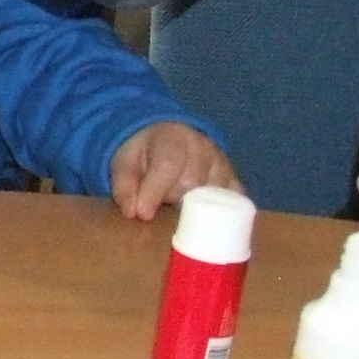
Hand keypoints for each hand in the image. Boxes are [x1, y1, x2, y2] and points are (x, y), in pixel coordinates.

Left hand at [109, 123, 237, 221]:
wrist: (166, 140)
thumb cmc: (143, 155)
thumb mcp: (124, 163)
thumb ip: (124, 184)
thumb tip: (132, 212)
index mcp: (173, 137)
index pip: (168, 164)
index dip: (155, 191)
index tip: (143, 214)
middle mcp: (203, 147)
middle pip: (192, 182)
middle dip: (172, 199)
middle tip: (160, 204)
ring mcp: (222, 164)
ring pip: (213, 195)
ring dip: (195, 208)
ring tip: (179, 208)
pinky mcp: (233, 181)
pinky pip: (235, 201)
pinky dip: (224, 213)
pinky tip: (210, 222)